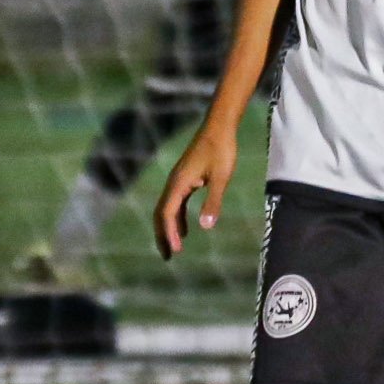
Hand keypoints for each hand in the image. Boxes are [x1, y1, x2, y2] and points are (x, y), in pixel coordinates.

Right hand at [154, 124, 237, 259]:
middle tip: (167, 257)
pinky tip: (186, 230)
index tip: (175, 250)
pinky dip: (178, 218)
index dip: (168, 233)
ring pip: (167, 209)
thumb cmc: (221, 150)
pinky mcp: (185, 178)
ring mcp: (178, 180)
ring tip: (173, 249)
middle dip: (162, 235)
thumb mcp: (221, 177)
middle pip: (161, 213)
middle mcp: (174, 182)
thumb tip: (205, 227)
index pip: (167, 213)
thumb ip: (213, 202)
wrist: (219, 127)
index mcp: (179, 182)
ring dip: (168, 229)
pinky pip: (176, 203)